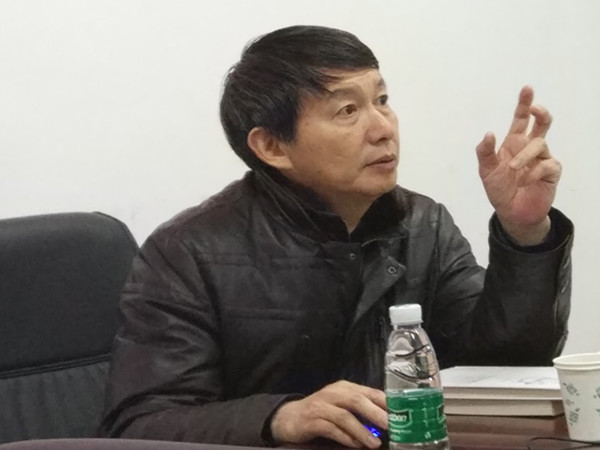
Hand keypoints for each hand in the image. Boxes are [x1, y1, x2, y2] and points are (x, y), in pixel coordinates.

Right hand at [270, 380, 387, 447]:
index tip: (400, 414)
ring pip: (344, 416)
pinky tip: (355, 445)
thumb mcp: (343, 405)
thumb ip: (361, 409)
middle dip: (374, 413)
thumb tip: (387, 420)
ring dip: (361, 430)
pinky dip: (345, 437)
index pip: (369, 391)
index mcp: (345, 388)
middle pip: (356, 400)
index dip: (385, 402)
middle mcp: (333, 393)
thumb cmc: (323, 412)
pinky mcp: (312, 420)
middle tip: (390, 426)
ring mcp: (322, 406)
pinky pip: (331, 428)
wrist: (291, 417)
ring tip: (375, 443)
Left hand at [476, 86, 560, 244]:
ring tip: (512, 169)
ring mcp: (542, 159)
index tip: (527, 89)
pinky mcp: (551, 172)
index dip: (524, 104)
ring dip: (524, 156)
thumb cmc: (500, 189)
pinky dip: (533, 172)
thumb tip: (489, 133)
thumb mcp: (486, 171)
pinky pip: (547, 164)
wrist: (511, 213)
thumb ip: (485, 152)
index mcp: (514, 143)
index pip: (520, 120)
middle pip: (541, 124)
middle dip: (540, 113)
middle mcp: (529, 148)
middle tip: (535, 108)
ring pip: (540, 144)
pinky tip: (524, 181)